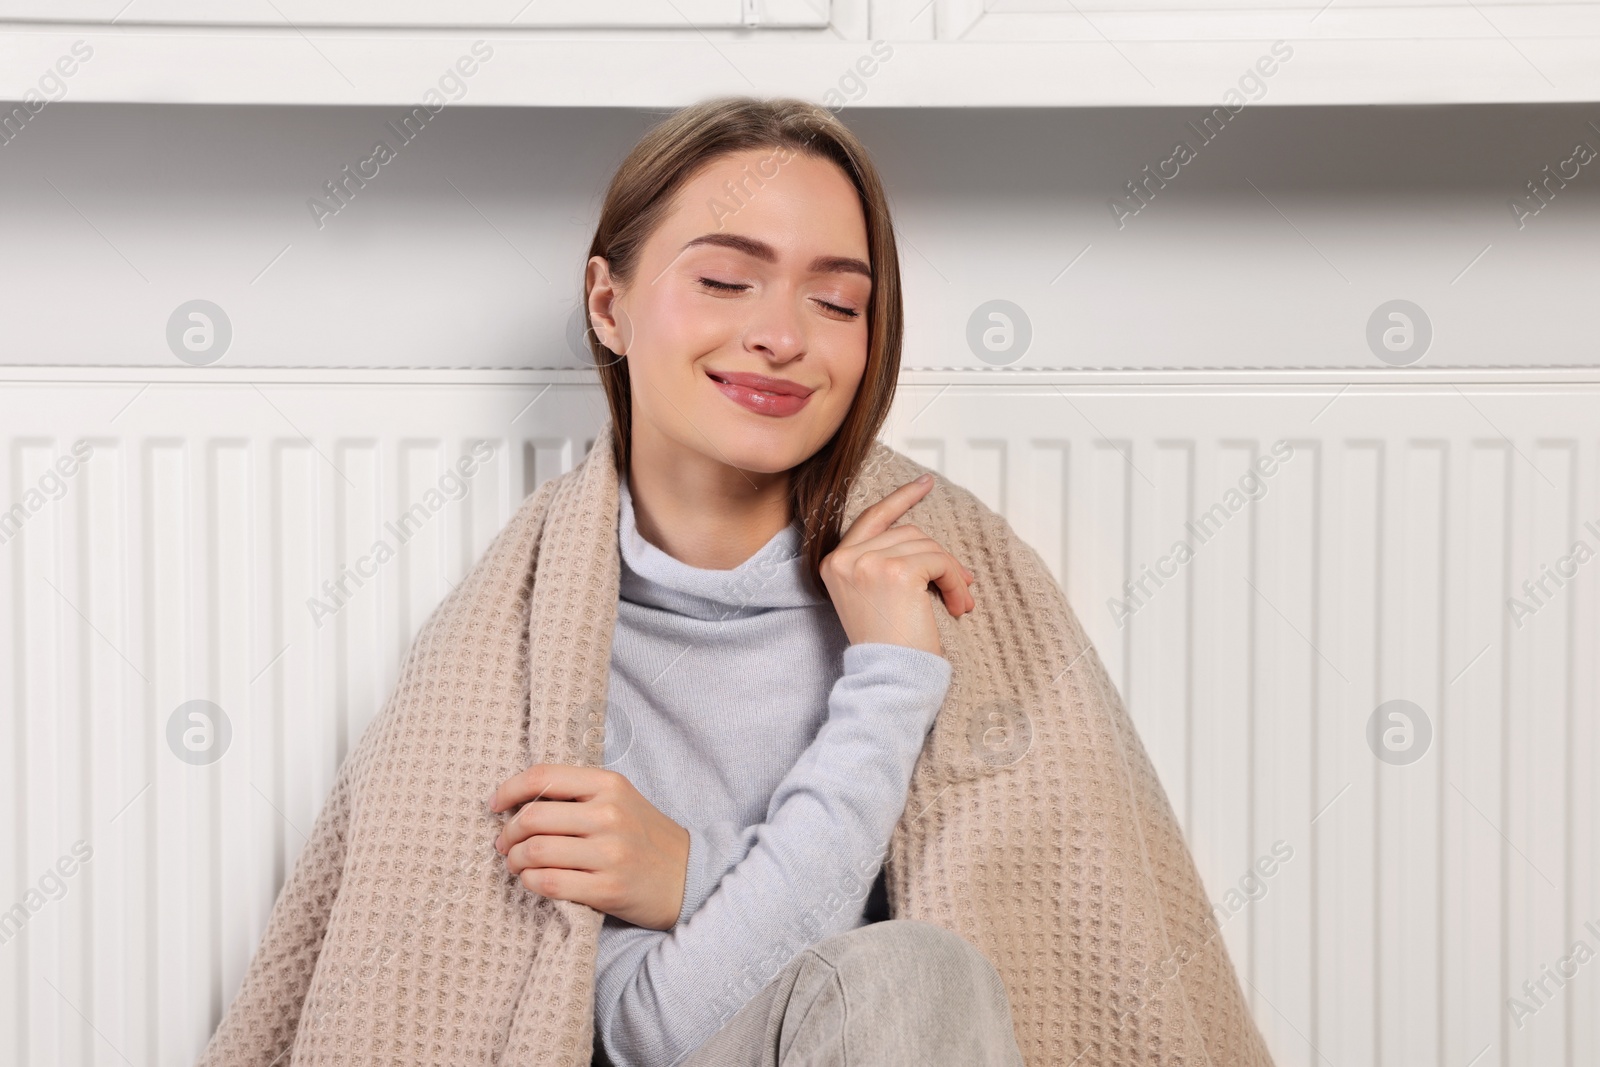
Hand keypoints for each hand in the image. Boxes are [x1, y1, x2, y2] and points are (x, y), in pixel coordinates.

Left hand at [488, 764, 690, 930]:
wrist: (688, 876)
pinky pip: (549, 883)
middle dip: (507, 833)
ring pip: (536, 851)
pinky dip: (530, 882)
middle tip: (504, 844)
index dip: (509, 789)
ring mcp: (610, 853)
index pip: (543, 776)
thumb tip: (517, 801)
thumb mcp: (620, 799)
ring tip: (516, 864)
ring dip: (514, 860)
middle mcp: (609, 815)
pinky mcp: (608, 888)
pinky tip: (533, 881)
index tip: (495, 805)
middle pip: (532, 818)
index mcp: (609, 784)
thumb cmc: (643, 836)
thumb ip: (577, 794)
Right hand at [819, 472, 974, 656]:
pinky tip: (958, 606)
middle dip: (938, 556)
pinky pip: (940, 561)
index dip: (901, 499)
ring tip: (958, 602)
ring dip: (950, 573)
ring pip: (927, 545)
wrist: (888, 678)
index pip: (872, 517)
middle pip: (908, 532)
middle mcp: (846, 559)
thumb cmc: (886, 646)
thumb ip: (886, 562)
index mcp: (834, 563)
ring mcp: (869, 562)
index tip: (925, 484)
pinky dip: (955, 582)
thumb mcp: (872, 596)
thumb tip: (929, 542)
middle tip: (961, 584)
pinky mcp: (897, 572)